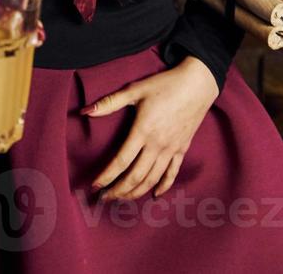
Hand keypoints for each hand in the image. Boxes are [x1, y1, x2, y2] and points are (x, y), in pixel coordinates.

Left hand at [84, 56, 218, 200]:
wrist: (198, 84)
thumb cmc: (164, 85)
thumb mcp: (135, 90)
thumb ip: (109, 103)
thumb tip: (84, 111)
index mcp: (143, 131)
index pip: (121, 161)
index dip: (107, 176)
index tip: (94, 186)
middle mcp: (158, 145)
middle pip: (136, 176)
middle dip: (118, 190)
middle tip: (104, 198)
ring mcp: (172, 149)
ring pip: (153, 179)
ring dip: (136, 192)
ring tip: (122, 198)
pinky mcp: (182, 149)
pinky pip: (172, 173)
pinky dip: (163, 186)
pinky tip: (154, 195)